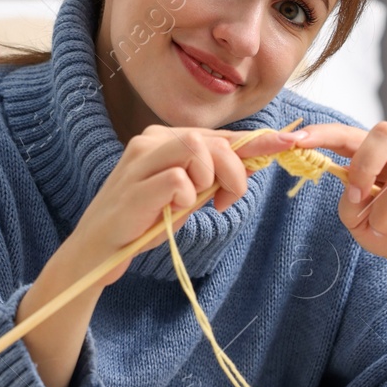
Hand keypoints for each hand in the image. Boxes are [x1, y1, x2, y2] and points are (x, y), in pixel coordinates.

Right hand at [66, 123, 298, 285]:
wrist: (99, 251)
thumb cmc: (143, 221)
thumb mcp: (187, 197)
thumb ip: (215, 178)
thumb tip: (256, 162)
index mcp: (164, 139)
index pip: (218, 135)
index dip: (256, 141)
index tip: (287, 143)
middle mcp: (150, 141)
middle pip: (212, 141)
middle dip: (235, 171)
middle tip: (227, 201)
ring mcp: (140, 161)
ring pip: (196, 148)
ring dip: (210, 179)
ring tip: (197, 203)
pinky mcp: (134, 186)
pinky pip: (179, 180)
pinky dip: (186, 198)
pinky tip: (173, 211)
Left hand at [290, 121, 386, 283]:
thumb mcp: (356, 219)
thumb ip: (348, 200)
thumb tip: (352, 186)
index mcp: (380, 156)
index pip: (352, 134)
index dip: (325, 134)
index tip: (299, 139)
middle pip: (385, 133)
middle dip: (364, 166)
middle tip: (357, 196)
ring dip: (384, 216)